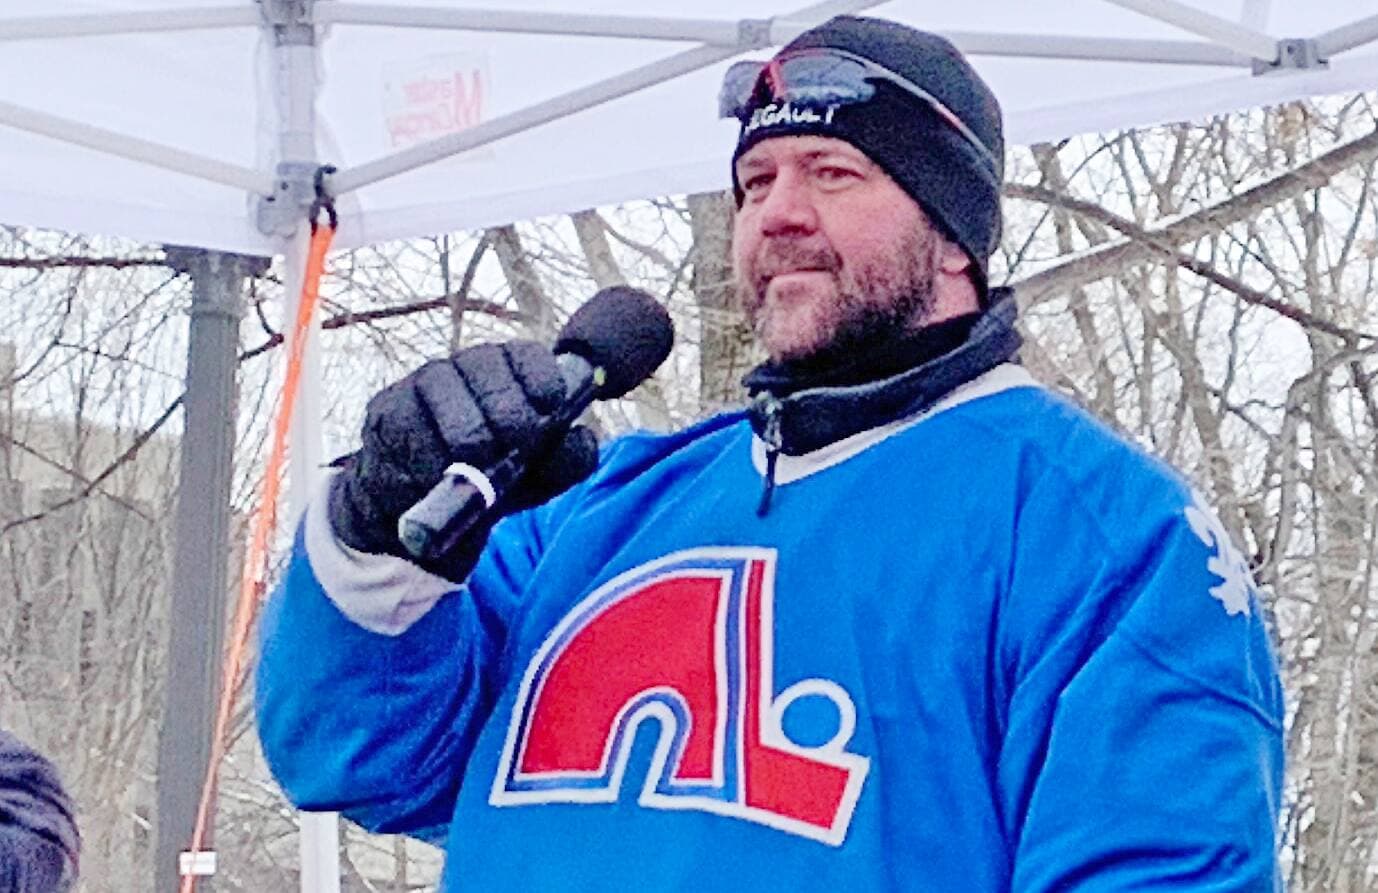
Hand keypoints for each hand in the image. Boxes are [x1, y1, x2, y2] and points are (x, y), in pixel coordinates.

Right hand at [328, 341, 598, 579]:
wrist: (418, 512)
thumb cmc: (487, 481)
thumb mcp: (536, 477)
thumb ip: (567, 459)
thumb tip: (583, 436)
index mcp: (506, 372)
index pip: (526, 355)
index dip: (541, 377)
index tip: (550, 406)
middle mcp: (463, 367)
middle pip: (488, 371)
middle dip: (508, 414)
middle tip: (511, 448)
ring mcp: (421, 385)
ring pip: (449, 400)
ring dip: (468, 442)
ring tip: (474, 466)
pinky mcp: (387, 410)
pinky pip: (412, 432)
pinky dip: (429, 462)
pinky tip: (434, 476)